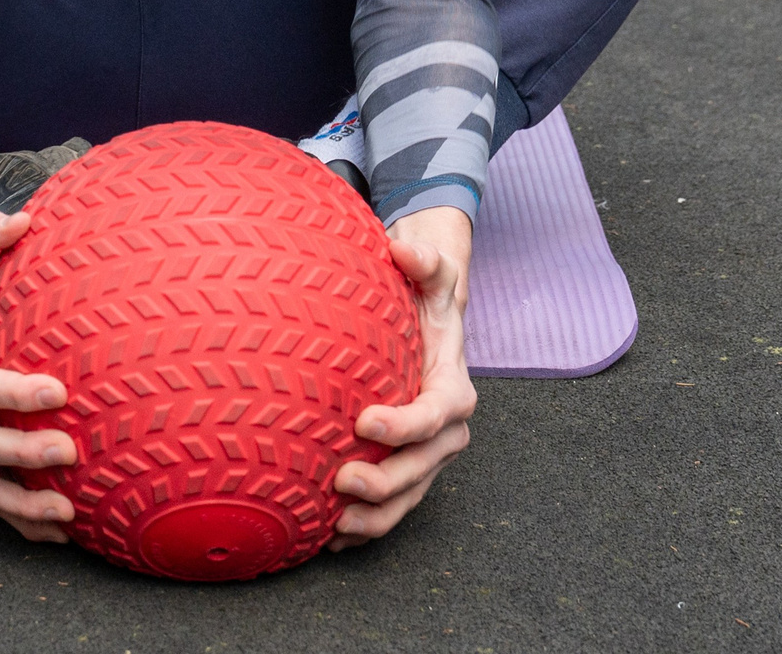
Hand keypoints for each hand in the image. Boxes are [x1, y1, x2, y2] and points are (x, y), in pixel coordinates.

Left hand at [332, 205, 475, 544]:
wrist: (428, 326)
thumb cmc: (424, 298)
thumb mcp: (432, 272)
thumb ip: (425, 259)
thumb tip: (402, 246)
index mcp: (453, 390)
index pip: (434, 415)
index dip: (404, 426)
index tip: (364, 422)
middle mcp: (444, 432)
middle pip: (422, 469)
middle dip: (386, 483)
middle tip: (342, 480)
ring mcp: (426, 456)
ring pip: (408, 497)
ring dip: (376, 516)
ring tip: (336, 524)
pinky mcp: (405, 469)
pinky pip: (390, 504)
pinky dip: (364, 525)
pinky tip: (328, 536)